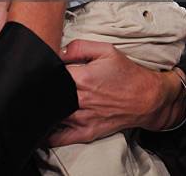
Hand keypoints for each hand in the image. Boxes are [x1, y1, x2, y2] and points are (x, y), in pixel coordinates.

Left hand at [49, 39, 185, 145]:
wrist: (147, 98)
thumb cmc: (126, 73)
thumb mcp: (105, 50)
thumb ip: (78, 47)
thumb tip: (58, 52)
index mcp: (83, 78)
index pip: (51, 75)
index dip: (44, 70)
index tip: (42, 68)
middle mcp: (81, 100)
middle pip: (51, 96)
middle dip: (41, 89)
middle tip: (39, 84)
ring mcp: (83, 119)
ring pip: (53, 116)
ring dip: (44, 108)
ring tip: (41, 101)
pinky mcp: (86, 133)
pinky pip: (61, 138)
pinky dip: (49, 134)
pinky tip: (44, 124)